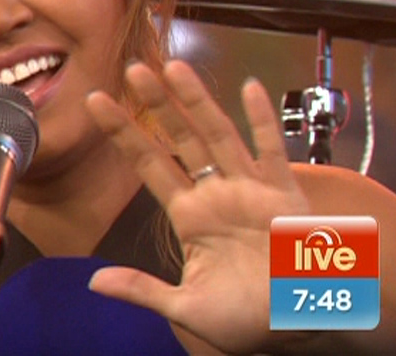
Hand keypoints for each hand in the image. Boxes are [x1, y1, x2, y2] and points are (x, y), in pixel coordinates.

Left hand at [86, 60, 309, 354]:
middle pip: (181, 138)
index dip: (123, 132)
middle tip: (134, 68)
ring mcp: (249, 190)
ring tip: (175, 67)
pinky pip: (272, 153)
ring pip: (219, 135)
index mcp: (190, 216)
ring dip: (198, 101)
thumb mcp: (187, 307)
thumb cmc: (248, 319)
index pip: (149, 163)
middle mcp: (216, 194)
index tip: (97, 101)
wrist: (300, 328)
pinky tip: (249, 88)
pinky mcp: (284, 197)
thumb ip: (143, 289)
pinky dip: (262, 121)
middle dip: (158, 103)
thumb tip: (95, 281)